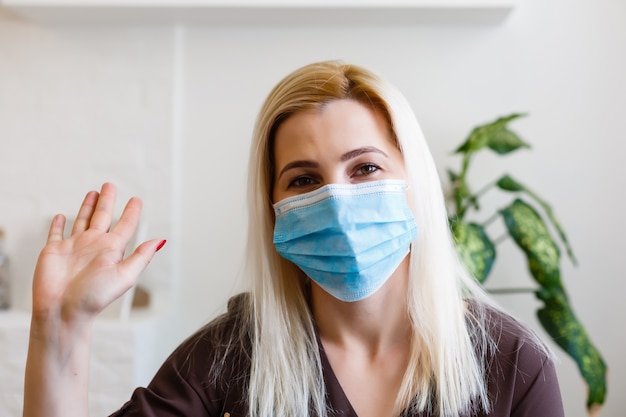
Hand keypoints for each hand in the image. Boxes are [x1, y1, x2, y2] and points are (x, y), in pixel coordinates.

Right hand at [32, 183, 164, 323]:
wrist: (63, 310)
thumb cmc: (94, 297)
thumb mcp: (125, 276)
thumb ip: (142, 257)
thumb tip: (160, 240)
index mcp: (112, 250)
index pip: (125, 225)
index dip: (131, 212)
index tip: (137, 199)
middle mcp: (94, 245)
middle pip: (103, 216)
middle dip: (107, 200)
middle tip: (110, 185)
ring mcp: (74, 247)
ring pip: (82, 220)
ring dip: (87, 207)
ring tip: (93, 192)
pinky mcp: (53, 251)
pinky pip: (55, 233)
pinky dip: (58, 224)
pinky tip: (62, 216)